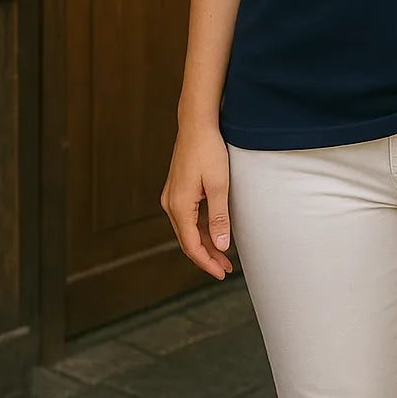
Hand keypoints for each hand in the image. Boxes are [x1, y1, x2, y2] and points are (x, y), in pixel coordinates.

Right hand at [160, 123, 234, 279]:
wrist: (196, 124)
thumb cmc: (209, 150)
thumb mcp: (219, 185)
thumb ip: (219, 217)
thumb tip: (220, 246)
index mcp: (179, 206)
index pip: (191, 245)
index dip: (206, 262)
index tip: (221, 273)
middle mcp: (171, 204)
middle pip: (188, 240)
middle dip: (206, 256)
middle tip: (225, 269)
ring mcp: (172, 196)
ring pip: (188, 229)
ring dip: (205, 243)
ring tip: (223, 256)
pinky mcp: (178, 189)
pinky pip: (188, 217)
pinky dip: (201, 228)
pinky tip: (215, 233)